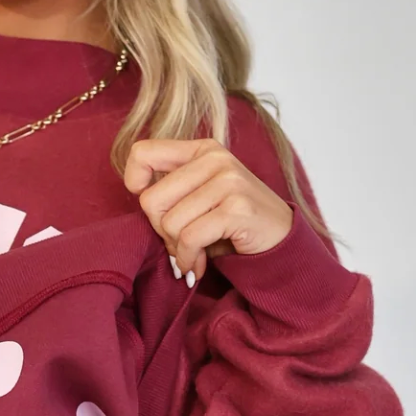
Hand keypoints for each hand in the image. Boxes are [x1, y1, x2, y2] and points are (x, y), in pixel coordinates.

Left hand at [124, 138, 293, 286]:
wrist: (280, 242)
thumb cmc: (231, 223)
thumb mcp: (199, 196)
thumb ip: (170, 188)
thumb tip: (135, 192)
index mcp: (201, 150)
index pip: (142, 153)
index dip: (135, 183)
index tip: (154, 207)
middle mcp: (215, 159)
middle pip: (151, 200)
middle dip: (160, 230)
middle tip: (179, 242)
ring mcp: (229, 181)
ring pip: (170, 223)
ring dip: (177, 249)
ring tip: (192, 253)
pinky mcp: (237, 208)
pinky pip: (189, 239)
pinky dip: (188, 259)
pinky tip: (197, 265)